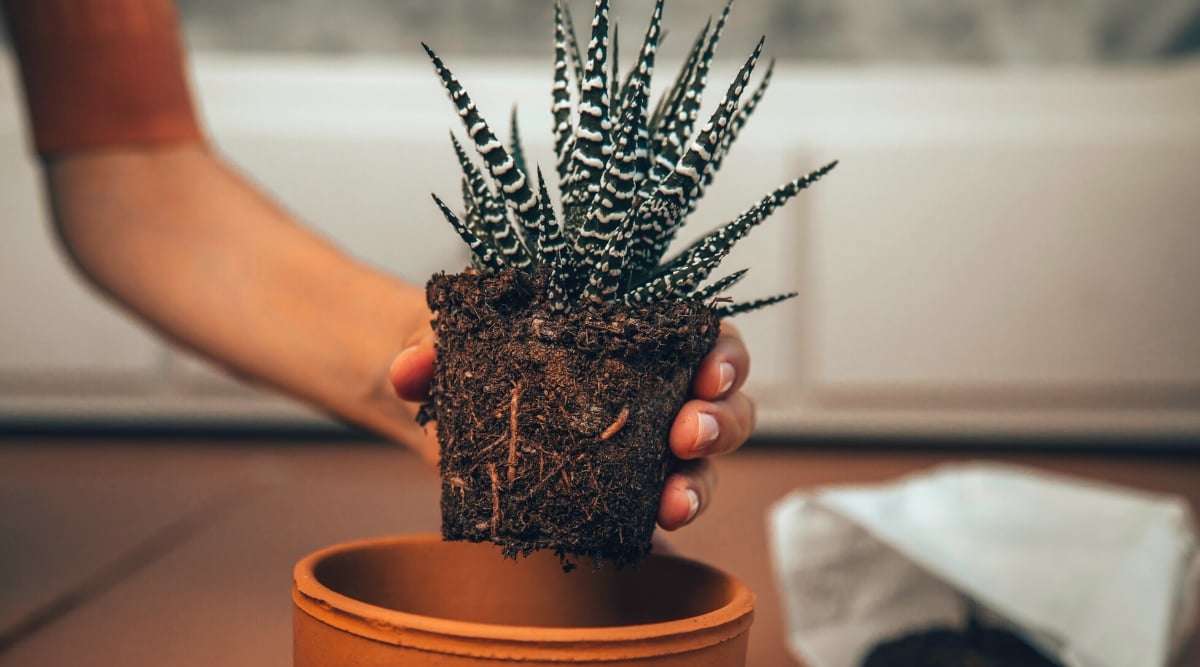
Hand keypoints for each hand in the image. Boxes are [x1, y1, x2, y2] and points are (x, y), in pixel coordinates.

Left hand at [387, 320, 753, 529]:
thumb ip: (429, 347)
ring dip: (700, 482)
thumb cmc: (470, 354)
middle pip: (723, 403)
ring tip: (673, 501)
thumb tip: (412, 369)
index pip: (702, 336)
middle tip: (687, 433)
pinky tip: (653, 538)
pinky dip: (662, 528)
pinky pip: (655, 509)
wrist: (443, 405)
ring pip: (702, 464)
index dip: (723, 352)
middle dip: (722, 421)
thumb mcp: (452, 339)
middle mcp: (651, 390)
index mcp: (633, 337)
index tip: (709, 368)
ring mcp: (639, 445)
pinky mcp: (617, 492)